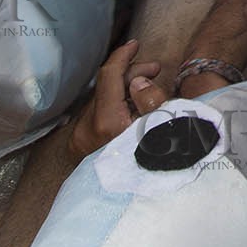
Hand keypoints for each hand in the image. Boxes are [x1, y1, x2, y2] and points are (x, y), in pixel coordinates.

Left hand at [68, 40, 169, 159]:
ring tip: (150, 89)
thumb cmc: (156, 165)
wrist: (129, 202)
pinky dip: (117, 105)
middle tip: (155, 71)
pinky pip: (100, 114)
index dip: (123, 56)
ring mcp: (83, 137)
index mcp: (108, 121)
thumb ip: (152, 99)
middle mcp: (89, 127)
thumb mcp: (164, 128)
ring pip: (103, 100)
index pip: (109, 75)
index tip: (135, 45)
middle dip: (131, 73)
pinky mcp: (82, 145)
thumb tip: (138, 81)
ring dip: (125, 90)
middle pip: (107, 86)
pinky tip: (136, 109)